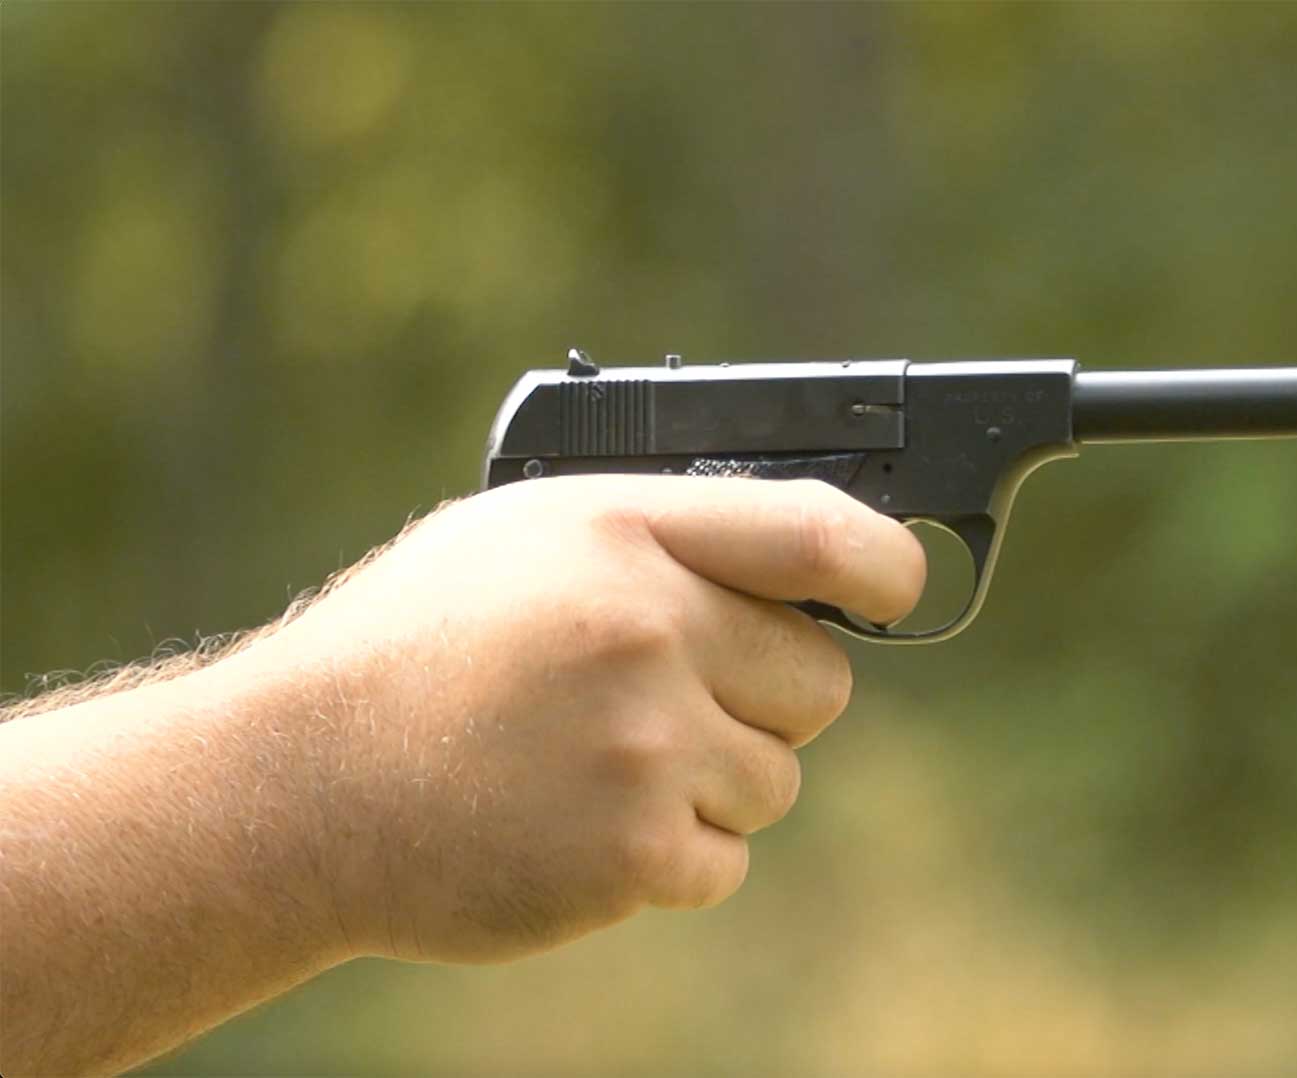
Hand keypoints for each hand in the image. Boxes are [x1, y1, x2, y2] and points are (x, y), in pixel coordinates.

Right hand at [238, 476, 925, 963]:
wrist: (298, 786)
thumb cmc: (415, 650)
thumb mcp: (522, 539)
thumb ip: (658, 537)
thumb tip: (799, 560)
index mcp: (624, 535)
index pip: (820, 535)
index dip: (886, 569)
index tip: (895, 591)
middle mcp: (648, 629)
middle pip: (822, 680)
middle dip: (770, 698)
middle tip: (680, 703)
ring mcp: (645, 745)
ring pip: (777, 778)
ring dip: (715, 784)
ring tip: (600, 766)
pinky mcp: (634, 851)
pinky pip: (726, 860)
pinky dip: (673, 856)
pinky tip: (583, 823)